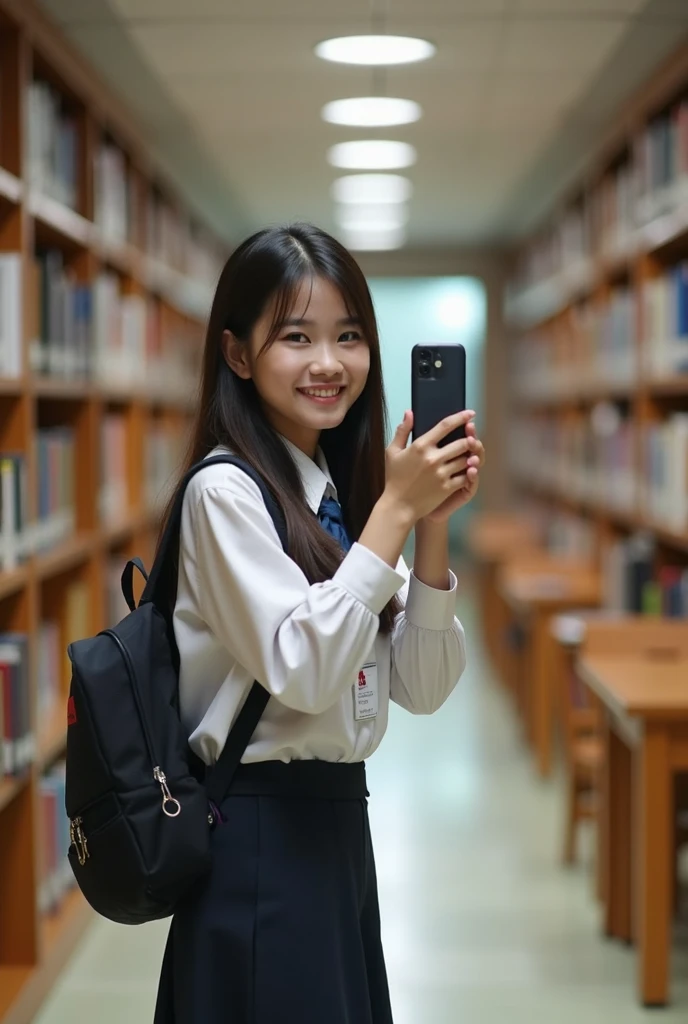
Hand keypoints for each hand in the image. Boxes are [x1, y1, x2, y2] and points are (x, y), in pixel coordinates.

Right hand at [383, 409, 477, 523]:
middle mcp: (433, 458)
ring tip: (471, 455)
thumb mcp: (392, 452)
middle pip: (462, 443)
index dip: (461, 417)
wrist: (398, 506)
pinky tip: (468, 470)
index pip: (446, 426)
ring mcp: (441, 474)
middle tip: (472, 439)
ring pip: (466, 459)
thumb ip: (402, 430)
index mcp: (420, 446)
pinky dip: (469, 473)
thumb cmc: (394, 479)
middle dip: (470, 440)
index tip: (470, 413)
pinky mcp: (447, 488)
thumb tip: (409, 412)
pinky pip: (465, 477)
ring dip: (471, 456)